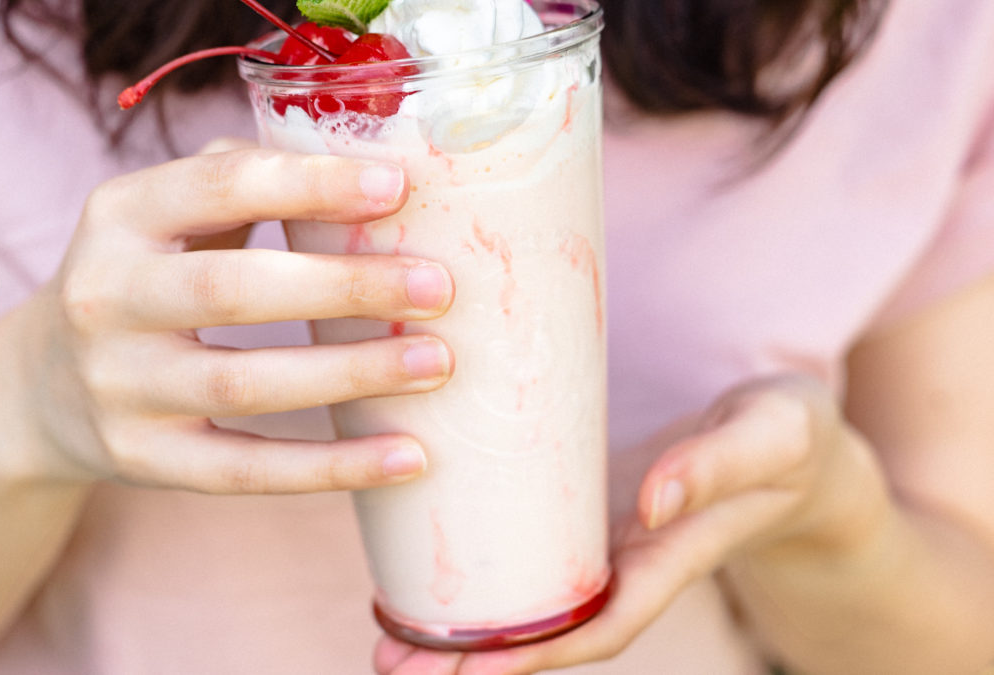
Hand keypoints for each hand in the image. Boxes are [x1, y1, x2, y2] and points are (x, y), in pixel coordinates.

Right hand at [9, 140, 454, 493]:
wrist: (43, 385)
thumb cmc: (148, 278)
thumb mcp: (169, 216)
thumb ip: (248, 180)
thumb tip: (374, 176)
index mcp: (121, 215)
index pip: (218, 186)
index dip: (309, 184)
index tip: (395, 189)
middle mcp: (107, 297)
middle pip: (233, 288)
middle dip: (344, 286)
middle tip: (436, 287)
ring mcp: (119, 386)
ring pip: (244, 384)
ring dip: (351, 373)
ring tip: (436, 364)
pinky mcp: (143, 458)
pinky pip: (247, 469)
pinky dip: (332, 467)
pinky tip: (407, 456)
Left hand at [373, 374, 887, 673]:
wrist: (793, 440)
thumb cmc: (788, 434)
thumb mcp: (768, 434)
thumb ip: (716, 465)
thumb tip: (651, 501)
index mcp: (669, 555)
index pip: (599, 623)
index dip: (535, 653)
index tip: (464, 670)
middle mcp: (628, 562)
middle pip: (547, 630)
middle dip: (473, 659)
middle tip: (390, 661)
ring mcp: (604, 540)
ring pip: (530, 600)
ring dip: (463, 626)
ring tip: (386, 634)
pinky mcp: (586, 508)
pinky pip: (531, 553)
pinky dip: (483, 573)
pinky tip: (427, 567)